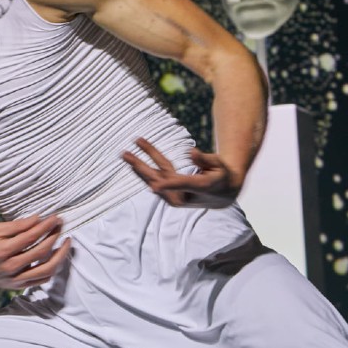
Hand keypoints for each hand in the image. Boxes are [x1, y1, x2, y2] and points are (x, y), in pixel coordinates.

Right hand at [0, 214, 71, 289]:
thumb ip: (18, 226)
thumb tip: (39, 219)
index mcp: (3, 251)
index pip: (31, 237)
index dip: (46, 226)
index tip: (56, 217)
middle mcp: (10, 267)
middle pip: (41, 252)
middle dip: (54, 236)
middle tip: (61, 225)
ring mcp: (15, 279)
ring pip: (46, 270)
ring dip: (60, 255)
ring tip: (66, 243)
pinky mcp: (18, 286)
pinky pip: (41, 280)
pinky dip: (52, 268)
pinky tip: (56, 257)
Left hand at [122, 137, 240, 207]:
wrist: (222, 195)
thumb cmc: (221, 175)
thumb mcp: (219, 166)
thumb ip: (205, 160)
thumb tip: (191, 151)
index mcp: (199, 187)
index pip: (182, 185)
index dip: (168, 185)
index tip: (153, 186)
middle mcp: (184, 194)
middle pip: (160, 179)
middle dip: (142, 166)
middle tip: (125, 154)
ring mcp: (175, 196)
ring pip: (155, 178)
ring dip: (139, 166)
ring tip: (125, 154)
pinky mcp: (170, 193)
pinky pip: (156, 178)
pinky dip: (144, 170)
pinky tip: (133, 162)